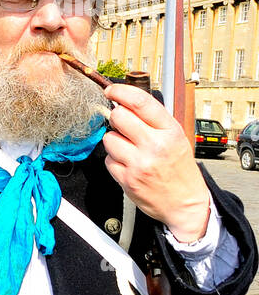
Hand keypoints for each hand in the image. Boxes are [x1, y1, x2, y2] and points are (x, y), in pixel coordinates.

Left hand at [100, 83, 213, 240]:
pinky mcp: (127, 178)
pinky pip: (108, 160)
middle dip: (116, 118)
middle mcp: (155, 145)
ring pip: (109, 139)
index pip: (141, 102)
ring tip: (130, 150)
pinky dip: (114, 161)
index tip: (111, 90)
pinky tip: (129, 165)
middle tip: (124, 127)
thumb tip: (125, 102)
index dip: (120, 91)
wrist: (186, 204)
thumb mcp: (176, 139)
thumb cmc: (179, 169)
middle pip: (118, 117)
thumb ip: (153, 122)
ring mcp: (139, 163)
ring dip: (115, 142)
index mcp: (171, 131)